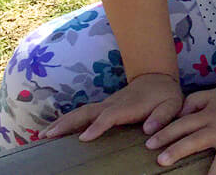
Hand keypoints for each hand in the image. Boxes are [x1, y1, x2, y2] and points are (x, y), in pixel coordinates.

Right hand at [41, 72, 182, 140]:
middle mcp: (113, 104)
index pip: (110, 116)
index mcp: (129, 106)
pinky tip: (53, 131)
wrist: (157, 78)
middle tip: (49, 135)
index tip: (85, 138)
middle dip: (68, 123)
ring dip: (62, 122)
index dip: (98, 126)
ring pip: (81, 112)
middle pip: (87, 112)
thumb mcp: (172, 105)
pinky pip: (81, 114)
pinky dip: (66, 121)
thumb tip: (148, 131)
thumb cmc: (165, 95)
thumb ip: (162, 117)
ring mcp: (105, 105)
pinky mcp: (102, 108)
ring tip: (43, 135)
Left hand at [145, 88, 215, 174]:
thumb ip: (194, 101)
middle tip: (161, 160)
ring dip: (211, 174)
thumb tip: (177, 113)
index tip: (149, 143)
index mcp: (208, 116)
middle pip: (195, 140)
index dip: (165, 133)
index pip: (182, 124)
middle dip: (177, 150)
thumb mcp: (213, 95)